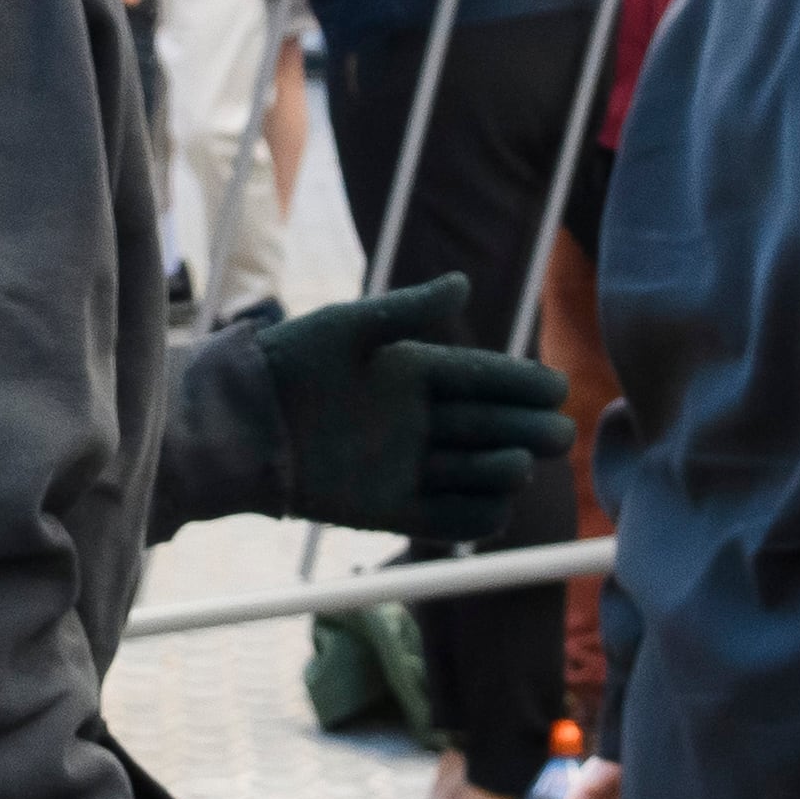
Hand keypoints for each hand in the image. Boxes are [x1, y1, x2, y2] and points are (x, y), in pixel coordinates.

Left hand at [254, 270, 574, 541]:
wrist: (241, 424)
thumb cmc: (292, 364)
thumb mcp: (349, 329)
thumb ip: (407, 310)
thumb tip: (463, 282)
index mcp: (415, 372)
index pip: (481, 377)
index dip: (519, 382)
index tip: (555, 387)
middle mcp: (419, 420)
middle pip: (487, 426)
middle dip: (524, 429)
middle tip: (558, 432)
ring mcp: (407, 466)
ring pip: (471, 471)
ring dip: (500, 470)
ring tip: (519, 464)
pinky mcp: (389, 508)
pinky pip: (443, 516)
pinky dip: (472, 516)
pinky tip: (499, 509)